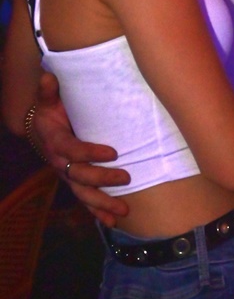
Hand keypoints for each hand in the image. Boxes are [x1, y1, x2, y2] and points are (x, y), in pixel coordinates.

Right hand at [34, 72, 129, 227]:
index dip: (91, 153)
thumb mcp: (48, 100)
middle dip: (103, 179)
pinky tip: (112, 222)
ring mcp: (68, 176)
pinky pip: (85, 201)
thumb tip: (49, 76)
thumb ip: (49, 91)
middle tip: (127, 177)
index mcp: (56, 142)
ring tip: (124, 210)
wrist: (40, 130)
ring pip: (84, 194)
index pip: (73, 151)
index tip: (114, 153)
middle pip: (80, 176)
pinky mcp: (75, 183)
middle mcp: (60, 163)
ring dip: (103, 203)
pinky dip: (98, 213)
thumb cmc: (50, 112)